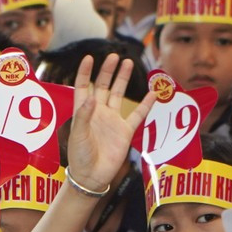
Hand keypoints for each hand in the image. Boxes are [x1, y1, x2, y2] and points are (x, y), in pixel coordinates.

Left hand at [67, 53, 151, 193]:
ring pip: (119, 94)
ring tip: (128, 62)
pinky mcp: (125, 131)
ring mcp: (113, 120)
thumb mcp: (79, 134)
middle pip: (103, 85)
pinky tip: (153, 92)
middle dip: (108, 71)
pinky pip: (138, 114)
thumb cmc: (80, 156)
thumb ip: (85, 115)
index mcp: (83, 111)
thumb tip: (92, 96)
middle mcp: (98, 112)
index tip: (89, 57)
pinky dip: (146, 104)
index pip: (83, 86)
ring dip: (123, 79)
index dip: (86, 72)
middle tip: (115, 56)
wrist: (92, 176)